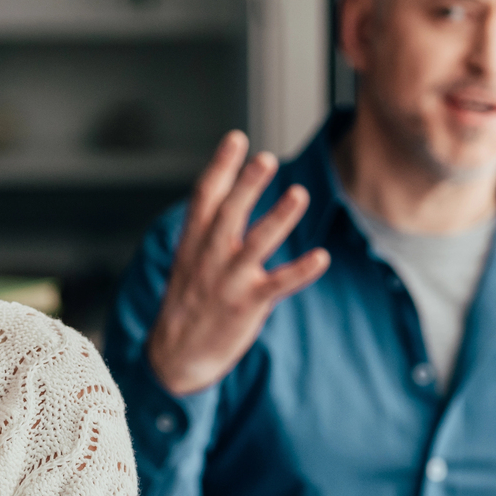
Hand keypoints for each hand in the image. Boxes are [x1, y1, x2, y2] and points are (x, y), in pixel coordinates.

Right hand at [146, 131, 330, 395]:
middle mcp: (209, 258)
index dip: (221, 167)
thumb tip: (226, 188)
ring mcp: (228, 282)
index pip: (205, 197)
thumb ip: (207, 227)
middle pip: (229, 214)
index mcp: (193, 243)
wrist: (174, 357)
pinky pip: (278, 285)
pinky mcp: (247, 306)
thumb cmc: (187, 303)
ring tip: (299, 194)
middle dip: (247, 185)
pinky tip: (321, 257)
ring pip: (255, 244)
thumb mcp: (187, 260)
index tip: (237, 138)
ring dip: (278, 218)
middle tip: (266, 158)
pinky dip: (300, 271)